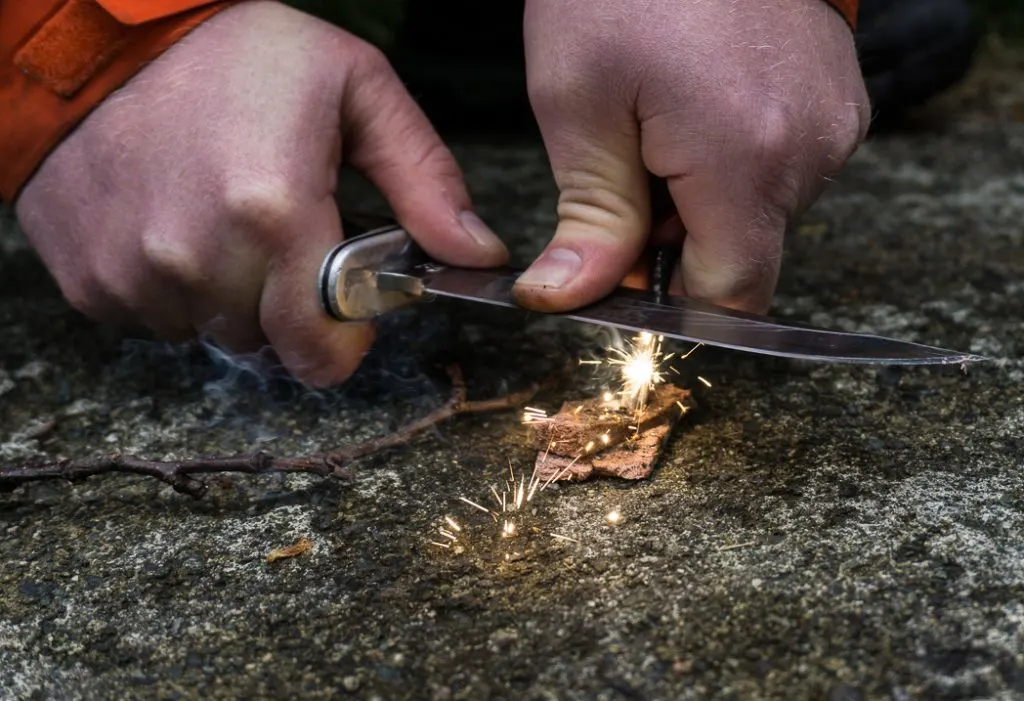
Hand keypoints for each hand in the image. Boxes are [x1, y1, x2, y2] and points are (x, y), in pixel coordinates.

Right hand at [15, 0, 507, 386]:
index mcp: (272, 212)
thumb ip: (426, 180)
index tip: (349, 310)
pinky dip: (173, 290)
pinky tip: (175, 226)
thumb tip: (479, 255)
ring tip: (226, 223)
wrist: (102, 37)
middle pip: (270, 344)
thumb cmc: (238, 54)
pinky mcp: (86, 278)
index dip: (345, 341)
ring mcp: (132, 274)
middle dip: (291, 310)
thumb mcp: (356, 91)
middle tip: (286, 242)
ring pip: (211, 333)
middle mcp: (196, 257)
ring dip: (231, 298)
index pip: (320, 349)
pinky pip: (153, 319)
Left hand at [516, 0, 868, 313]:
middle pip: (740, 256)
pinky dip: (733, 162)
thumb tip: (566, 298)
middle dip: (674, 239)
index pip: (730, 297)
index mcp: (747, 159)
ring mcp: (835, 122)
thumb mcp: (579, 101)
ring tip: (661, 121)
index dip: (670, 303)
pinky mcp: (838, 100)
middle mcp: (810, 151)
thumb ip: (589, 216)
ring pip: (759, 214)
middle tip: (623, 169)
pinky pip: (781, 168)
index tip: (621, 268)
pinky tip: (697, 107)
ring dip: (701, 198)